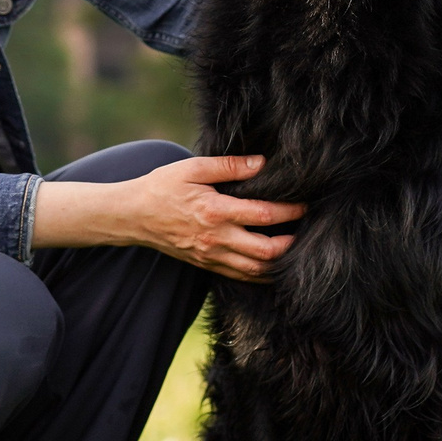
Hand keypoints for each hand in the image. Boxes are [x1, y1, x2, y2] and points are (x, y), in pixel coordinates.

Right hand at [32, 154, 303, 281]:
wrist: (132, 216)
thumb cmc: (162, 187)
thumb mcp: (193, 168)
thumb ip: (229, 166)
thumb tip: (261, 163)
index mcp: (215, 212)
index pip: (264, 215)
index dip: (290, 212)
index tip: (307, 205)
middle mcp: (217, 239)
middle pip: (267, 251)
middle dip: (293, 243)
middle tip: (309, 230)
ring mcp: (212, 256)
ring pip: (257, 271)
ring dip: (280, 263)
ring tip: (296, 248)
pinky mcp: (207, 265)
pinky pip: (241, 277)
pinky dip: (262, 274)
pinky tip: (273, 264)